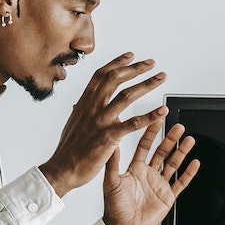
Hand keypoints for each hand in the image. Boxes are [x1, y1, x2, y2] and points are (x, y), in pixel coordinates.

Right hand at [40, 53, 168, 194]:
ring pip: (127, 95)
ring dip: (147, 84)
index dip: (117, 63)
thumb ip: (80, 111)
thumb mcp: (73, 123)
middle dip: (136, 68)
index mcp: (84, 103)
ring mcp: (101, 120)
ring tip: (161, 78)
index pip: (101, 75)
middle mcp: (92, 107)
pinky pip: (133, 123)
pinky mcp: (109, 136)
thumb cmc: (68, 150)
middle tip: (151, 63)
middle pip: (115, 78)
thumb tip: (80, 104)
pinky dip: (150, 116)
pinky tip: (162, 111)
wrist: (62, 169)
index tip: (130, 55)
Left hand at [102, 122, 198, 224]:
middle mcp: (148, 174)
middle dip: (170, 139)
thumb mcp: (111, 182)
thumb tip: (112, 144)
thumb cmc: (114, 208)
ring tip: (189, 139)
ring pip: (173, 164)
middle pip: (162, 152)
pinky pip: (181, 183)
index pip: (145, 146)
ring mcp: (159, 184)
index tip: (157, 119)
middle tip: (179, 127)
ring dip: (181, 152)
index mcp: (135, 169)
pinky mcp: (167, 196)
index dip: (151, 132)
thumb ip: (113, 164)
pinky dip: (188, 173)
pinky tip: (194, 163)